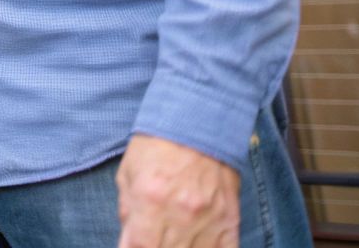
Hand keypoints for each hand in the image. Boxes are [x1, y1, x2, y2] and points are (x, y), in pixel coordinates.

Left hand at [116, 134, 239, 247]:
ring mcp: (210, 219)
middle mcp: (182, 213)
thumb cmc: (156, 146)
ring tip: (172, 239)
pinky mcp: (231, 219)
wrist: (199, 123)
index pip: (140, 247)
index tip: (133, 246)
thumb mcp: (128, 174)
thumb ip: (127, 212)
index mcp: (151, 200)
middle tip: (153, 238)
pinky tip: (197, 245)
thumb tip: (128, 242)